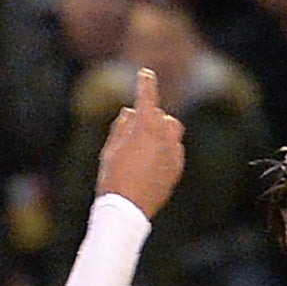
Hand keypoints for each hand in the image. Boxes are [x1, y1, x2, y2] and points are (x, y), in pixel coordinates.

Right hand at [94, 67, 185, 218]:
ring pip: (173, 131)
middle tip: (135, 130)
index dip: (145, 83)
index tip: (145, 73)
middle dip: (150, 118)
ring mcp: (173, 152)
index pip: (147, 96)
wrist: (127, 212)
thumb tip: (129, 113)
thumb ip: (121, 127)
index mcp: (145, 125)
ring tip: (147, 144)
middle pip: (161, 116)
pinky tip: (151, 164)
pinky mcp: (177, 168)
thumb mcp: (109, 150)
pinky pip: (175, 150)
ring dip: (162, 131)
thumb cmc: (113, 179)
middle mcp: (164, 135)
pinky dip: (166, 150)